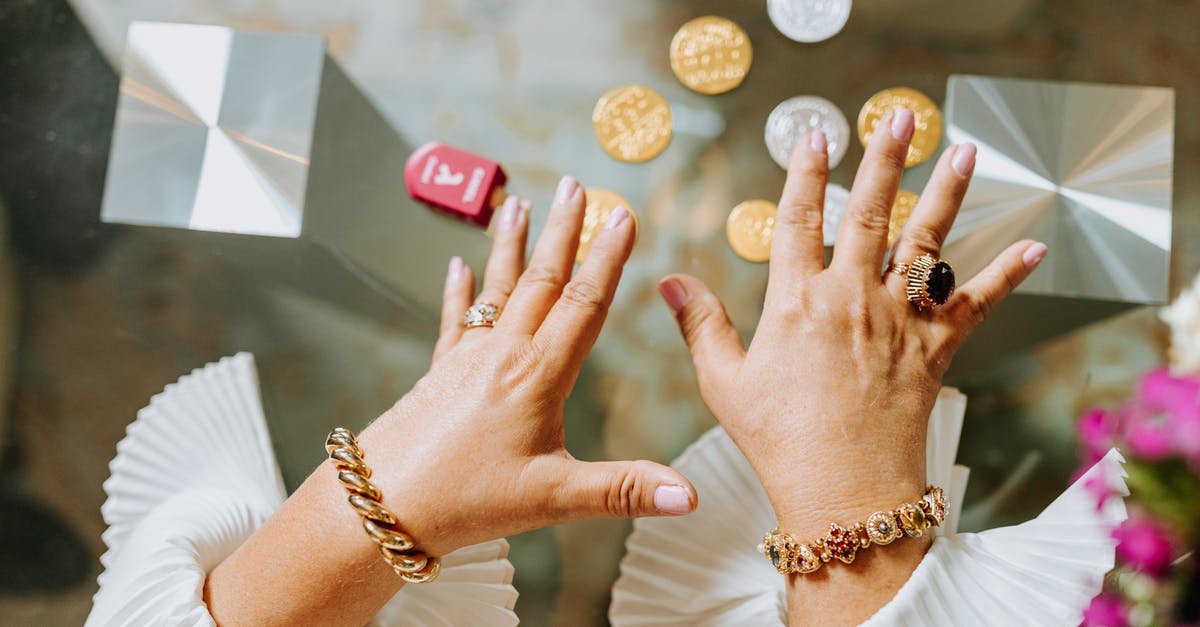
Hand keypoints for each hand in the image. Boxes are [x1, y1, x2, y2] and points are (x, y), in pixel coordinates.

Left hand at [358, 179, 696, 557]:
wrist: (380, 504)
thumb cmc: (467, 502)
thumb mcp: (554, 499)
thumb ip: (624, 490)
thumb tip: (691, 497)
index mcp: (538, 375)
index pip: (584, 303)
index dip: (607, 258)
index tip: (622, 215)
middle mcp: (503, 354)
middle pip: (541, 280)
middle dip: (562, 230)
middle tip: (575, 184)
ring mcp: (466, 360)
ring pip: (497, 289)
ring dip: (512, 245)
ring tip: (517, 202)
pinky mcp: (438, 374)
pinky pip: (455, 319)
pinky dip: (458, 289)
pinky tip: (456, 264)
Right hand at [657, 109, 1044, 603]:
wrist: (845, 494)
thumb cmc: (780, 442)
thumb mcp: (725, 384)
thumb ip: (702, 326)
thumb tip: (669, 282)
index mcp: (797, 301)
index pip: (798, 218)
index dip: (805, 172)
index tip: (815, 135)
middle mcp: (852, 298)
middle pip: (871, 211)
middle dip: (886, 157)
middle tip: (900, 115)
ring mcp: (899, 321)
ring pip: (927, 242)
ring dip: (947, 192)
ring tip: (964, 150)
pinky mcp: (936, 349)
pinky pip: (977, 303)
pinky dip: (1007, 273)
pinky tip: (1033, 245)